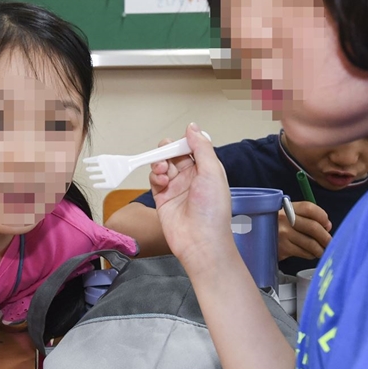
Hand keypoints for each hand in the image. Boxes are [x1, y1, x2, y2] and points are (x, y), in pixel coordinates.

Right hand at [150, 123, 235, 273]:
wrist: (200, 240)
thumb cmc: (212, 211)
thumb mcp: (213, 172)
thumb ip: (202, 148)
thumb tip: (192, 128)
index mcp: (207, 170)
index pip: (192, 148)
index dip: (184, 142)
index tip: (178, 141)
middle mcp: (191, 178)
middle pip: (174, 155)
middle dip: (168, 151)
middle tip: (165, 152)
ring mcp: (176, 188)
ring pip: (162, 166)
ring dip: (160, 163)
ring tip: (163, 170)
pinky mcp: (163, 199)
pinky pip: (154, 180)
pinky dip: (155, 177)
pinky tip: (161, 182)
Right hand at [278, 200, 331, 260]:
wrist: (253, 239)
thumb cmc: (274, 227)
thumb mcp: (285, 216)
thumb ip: (305, 217)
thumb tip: (327, 226)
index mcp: (286, 207)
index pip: (309, 208)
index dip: (323, 216)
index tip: (327, 225)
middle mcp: (284, 219)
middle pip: (313, 227)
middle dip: (325, 237)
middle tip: (329, 242)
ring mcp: (282, 235)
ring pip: (310, 243)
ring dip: (320, 249)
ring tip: (322, 250)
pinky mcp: (282, 249)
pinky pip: (303, 252)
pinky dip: (311, 255)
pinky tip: (311, 254)